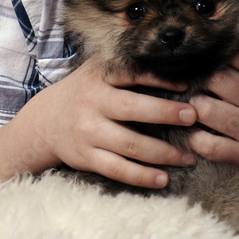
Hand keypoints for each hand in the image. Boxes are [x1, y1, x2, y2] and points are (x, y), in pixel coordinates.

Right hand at [27, 59, 198, 189]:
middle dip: (166, 113)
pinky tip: (163, 179)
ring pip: (130, 144)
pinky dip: (142, 176)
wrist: (44, 122)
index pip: (131, 74)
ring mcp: (89, 132)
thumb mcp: (95, 71)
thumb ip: (124, 65)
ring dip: (163, 152)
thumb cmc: (83, 92)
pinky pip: (118, 169)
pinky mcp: (87, 157)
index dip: (159, 79)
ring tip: (188, 157)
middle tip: (194, 117)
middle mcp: (93, 103)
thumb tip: (168, 59)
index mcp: (98, 78)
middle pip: (133, 109)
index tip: (186, 86)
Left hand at [187, 48, 238, 186]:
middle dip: (197, 82)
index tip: (203, 60)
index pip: (235, 54)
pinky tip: (194, 134)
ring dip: (193, 108)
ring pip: (205, 109)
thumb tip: (215, 41)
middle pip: (215, 79)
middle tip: (191, 86)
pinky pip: (208, 145)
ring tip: (193, 108)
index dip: (214, 54)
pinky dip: (194, 139)